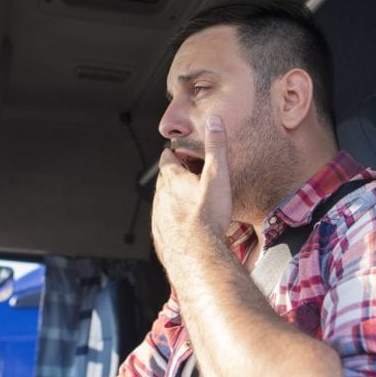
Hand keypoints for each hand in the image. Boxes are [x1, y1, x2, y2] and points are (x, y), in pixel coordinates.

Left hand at [152, 115, 231, 259]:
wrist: (197, 255)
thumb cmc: (208, 216)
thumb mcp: (217, 177)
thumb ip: (216, 148)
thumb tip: (214, 121)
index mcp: (172, 179)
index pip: (167, 158)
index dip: (176, 154)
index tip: (184, 155)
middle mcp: (160, 196)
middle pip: (165, 180)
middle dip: (176, 176)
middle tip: (192, 177)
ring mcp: (158, 217)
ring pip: (163, 201)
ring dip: (174, 199)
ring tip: (191, 202)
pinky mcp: (160, 235)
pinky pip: (164, 222)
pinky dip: (173, 220)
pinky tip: (186, 226)